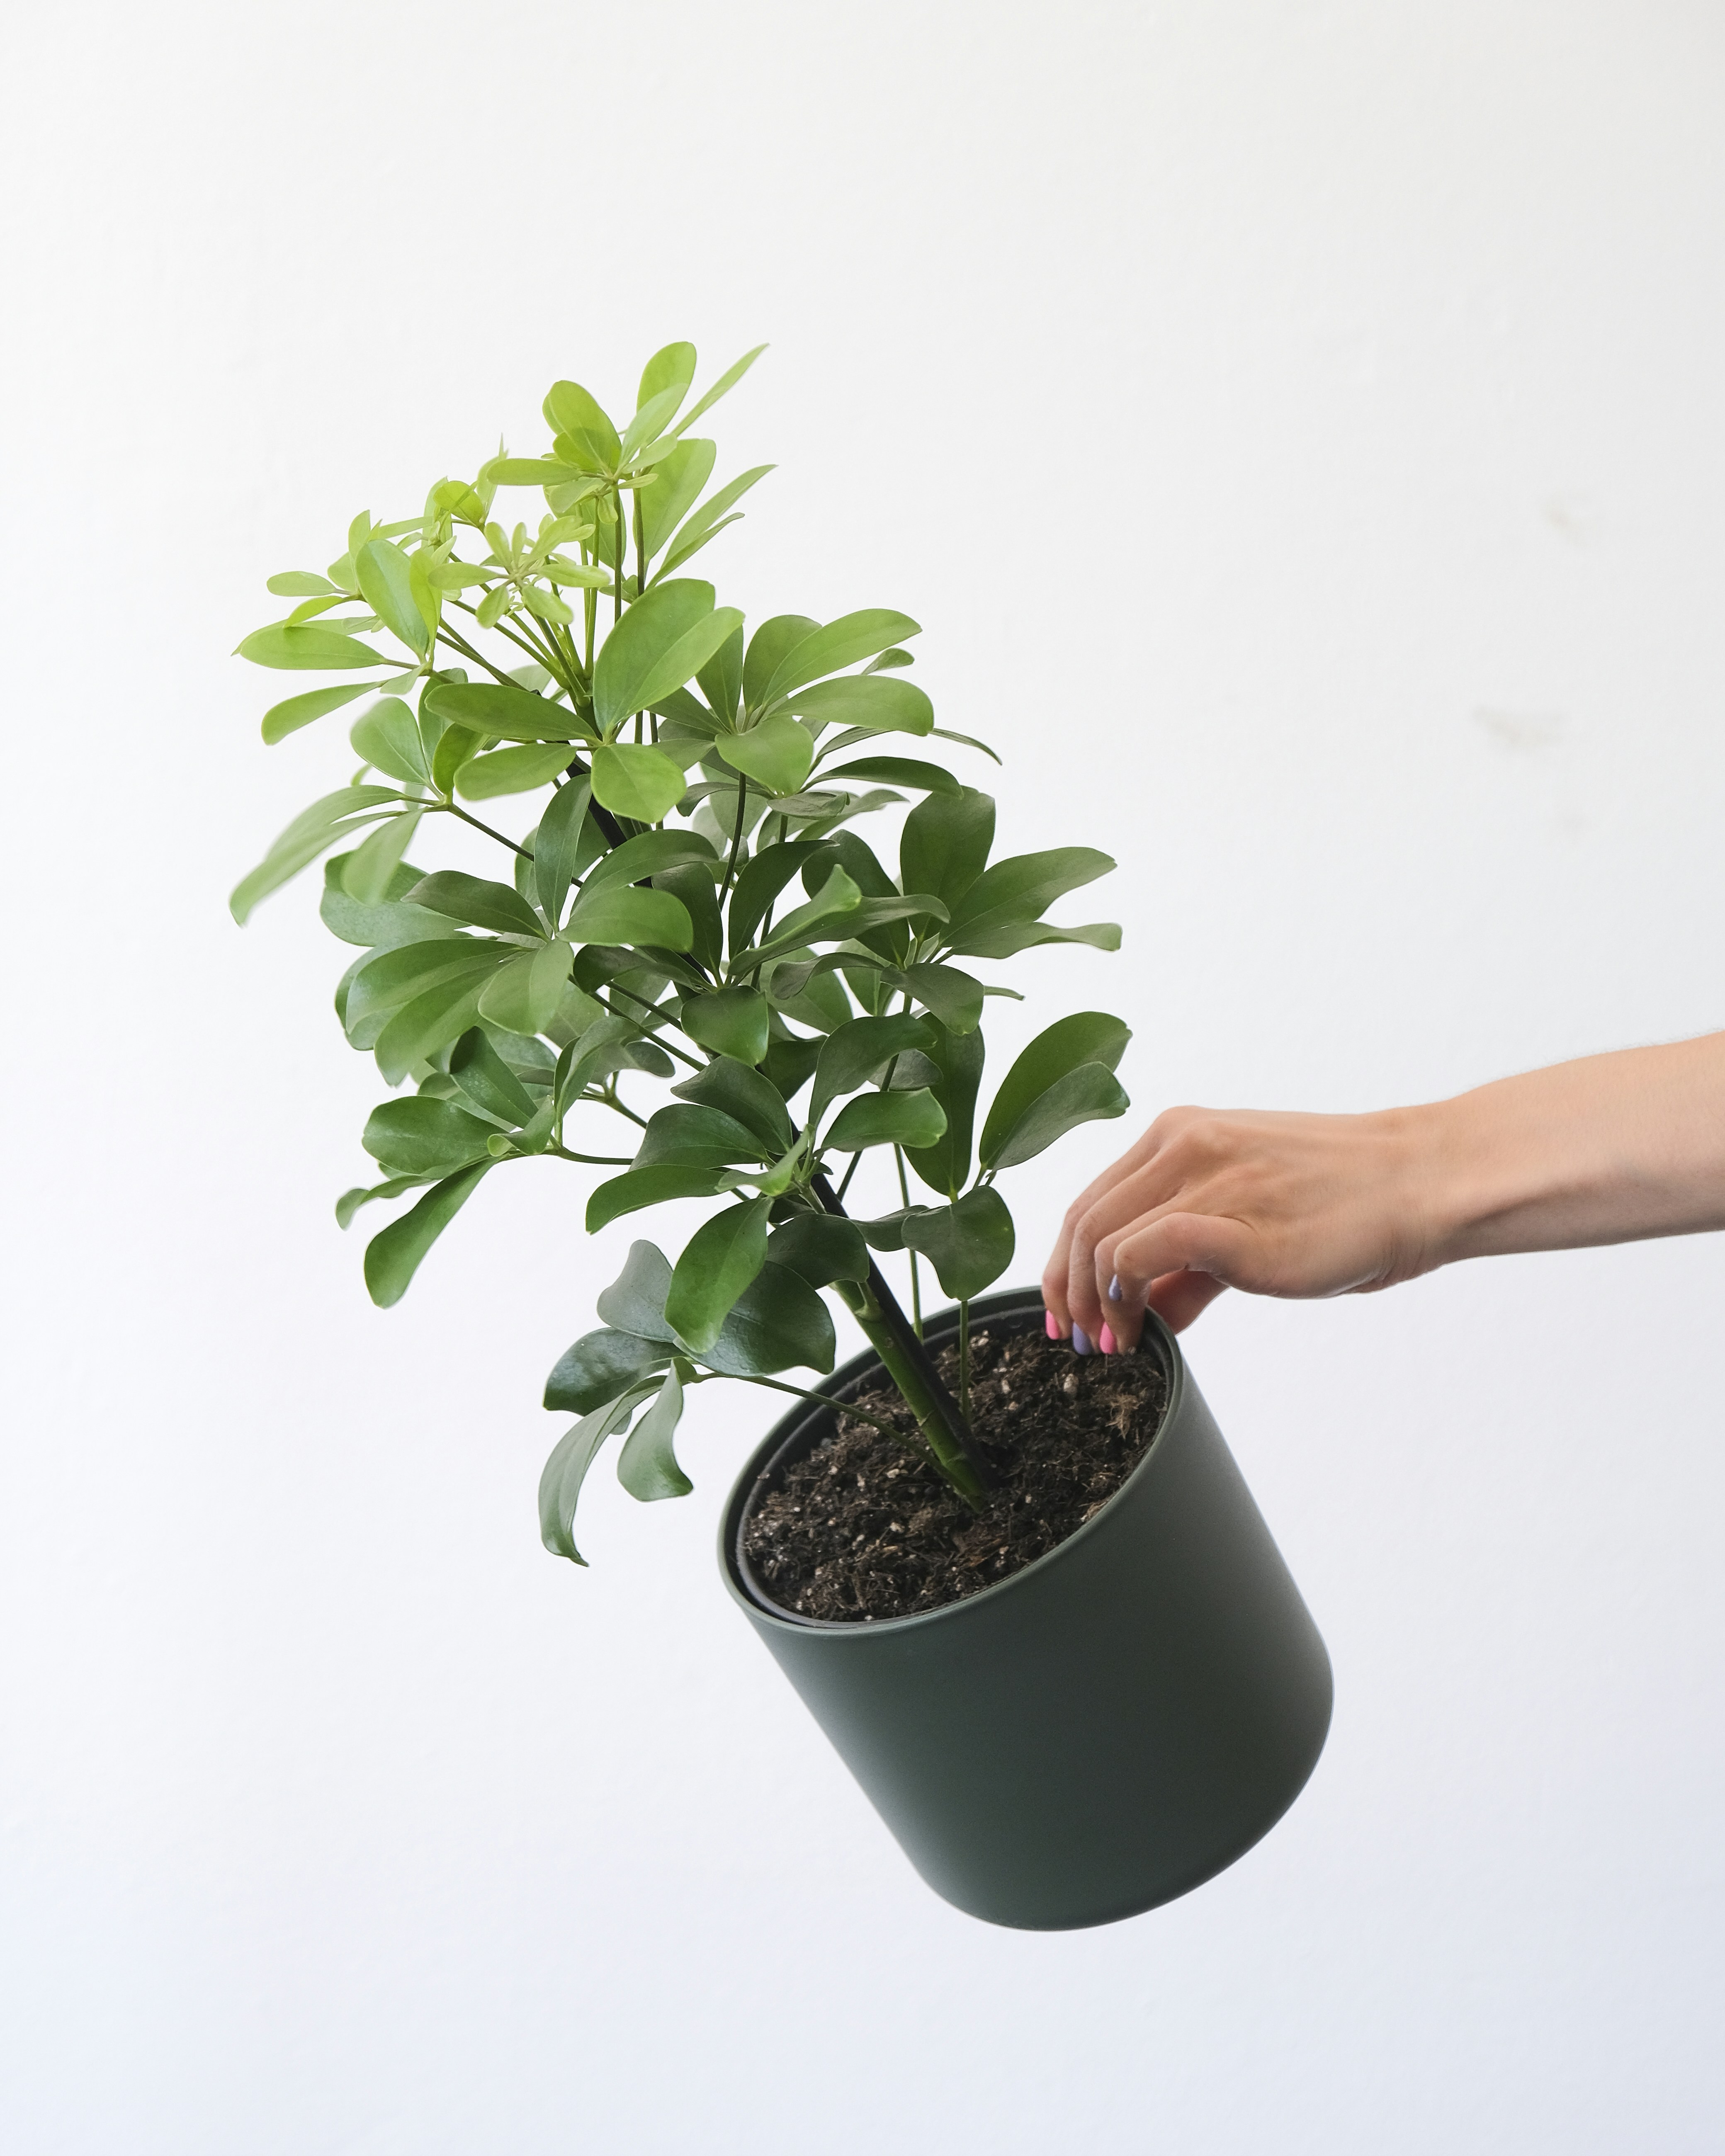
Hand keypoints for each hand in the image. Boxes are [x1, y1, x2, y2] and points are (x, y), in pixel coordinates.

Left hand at [1042, 1104, 1440, 1351]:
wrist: (1418, 1182)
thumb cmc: (1342, 1202)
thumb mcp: (1247, 1218)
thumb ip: (1190, 1263)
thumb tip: (1148, 1313)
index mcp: (1179, 1134)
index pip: (1090, 1200)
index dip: (1065, 1263)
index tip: (1065, 1312)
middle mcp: (1183, 1145)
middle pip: (1083, 1222)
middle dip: (1069, 1291)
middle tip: (1079, 1341)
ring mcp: (1209, 1179)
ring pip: (1104, 1240)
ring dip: (1096, 1304)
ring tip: (1115, 1345)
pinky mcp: (1236, 1222)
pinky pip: (1146, 1252)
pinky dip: (1127, 1296)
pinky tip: (1144, 1331)